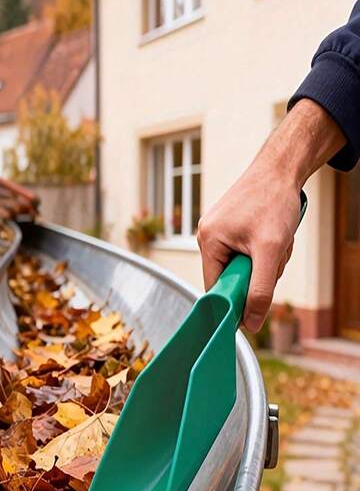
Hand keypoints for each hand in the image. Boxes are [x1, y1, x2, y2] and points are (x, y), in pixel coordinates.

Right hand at [197, 163, 299, 331]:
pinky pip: (247, 250)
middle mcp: (208, 235)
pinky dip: (265, 248)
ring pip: (243, 264)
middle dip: (258, 272)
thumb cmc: (274, 202)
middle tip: (275, 254)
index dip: (236, 299)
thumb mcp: (270, 251)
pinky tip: (274, 233)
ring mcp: (219, 229)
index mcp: (207, 241)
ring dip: (266, 260)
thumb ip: (259, 290)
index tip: (257, 300)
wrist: (282, 167)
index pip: (214, 288)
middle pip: (231, 276)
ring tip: (277, 238)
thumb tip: (251, 323)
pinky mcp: (232, 224)